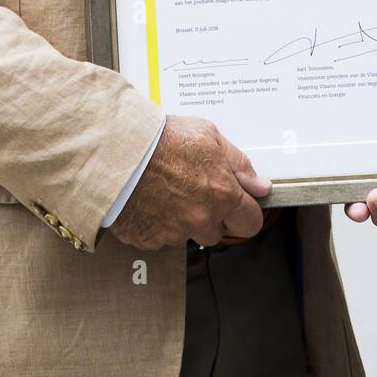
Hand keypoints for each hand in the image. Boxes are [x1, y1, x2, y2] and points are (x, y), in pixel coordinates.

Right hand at [108, 114, 270, 250]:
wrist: (116, 149)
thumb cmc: (160, 138)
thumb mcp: (208, 136)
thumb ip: (239, 164)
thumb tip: (260, 185)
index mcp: (222, 195)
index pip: (251, 222)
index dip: (246, 212)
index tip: (239, 206)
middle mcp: (201, 219)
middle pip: (217, 232)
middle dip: (211, 215)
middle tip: (193, 190)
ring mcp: (173, 233)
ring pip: (187, 234)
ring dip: (182, 220)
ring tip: (165, 190)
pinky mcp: (148, 239)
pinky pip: (159, 237)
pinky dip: (156, 223)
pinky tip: (149, 199)